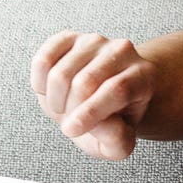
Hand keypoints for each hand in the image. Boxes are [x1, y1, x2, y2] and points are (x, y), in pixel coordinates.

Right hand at [29, 30, 156, 159]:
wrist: (97, 99)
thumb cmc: (110, 124)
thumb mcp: (118, 144)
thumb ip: (116, 140)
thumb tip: (101, 123)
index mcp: (142, 76)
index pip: (117, 90)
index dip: (91, 112)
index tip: (71, 130)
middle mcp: (122, 51)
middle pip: (85, 83)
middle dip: (70, 110)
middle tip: (71, 122)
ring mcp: (95, 41)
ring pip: (61, 74)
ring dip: (54, 100)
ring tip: (64, 108)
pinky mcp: (69, 38)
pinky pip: (43, 60)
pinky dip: (39, 84)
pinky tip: (50, 92)